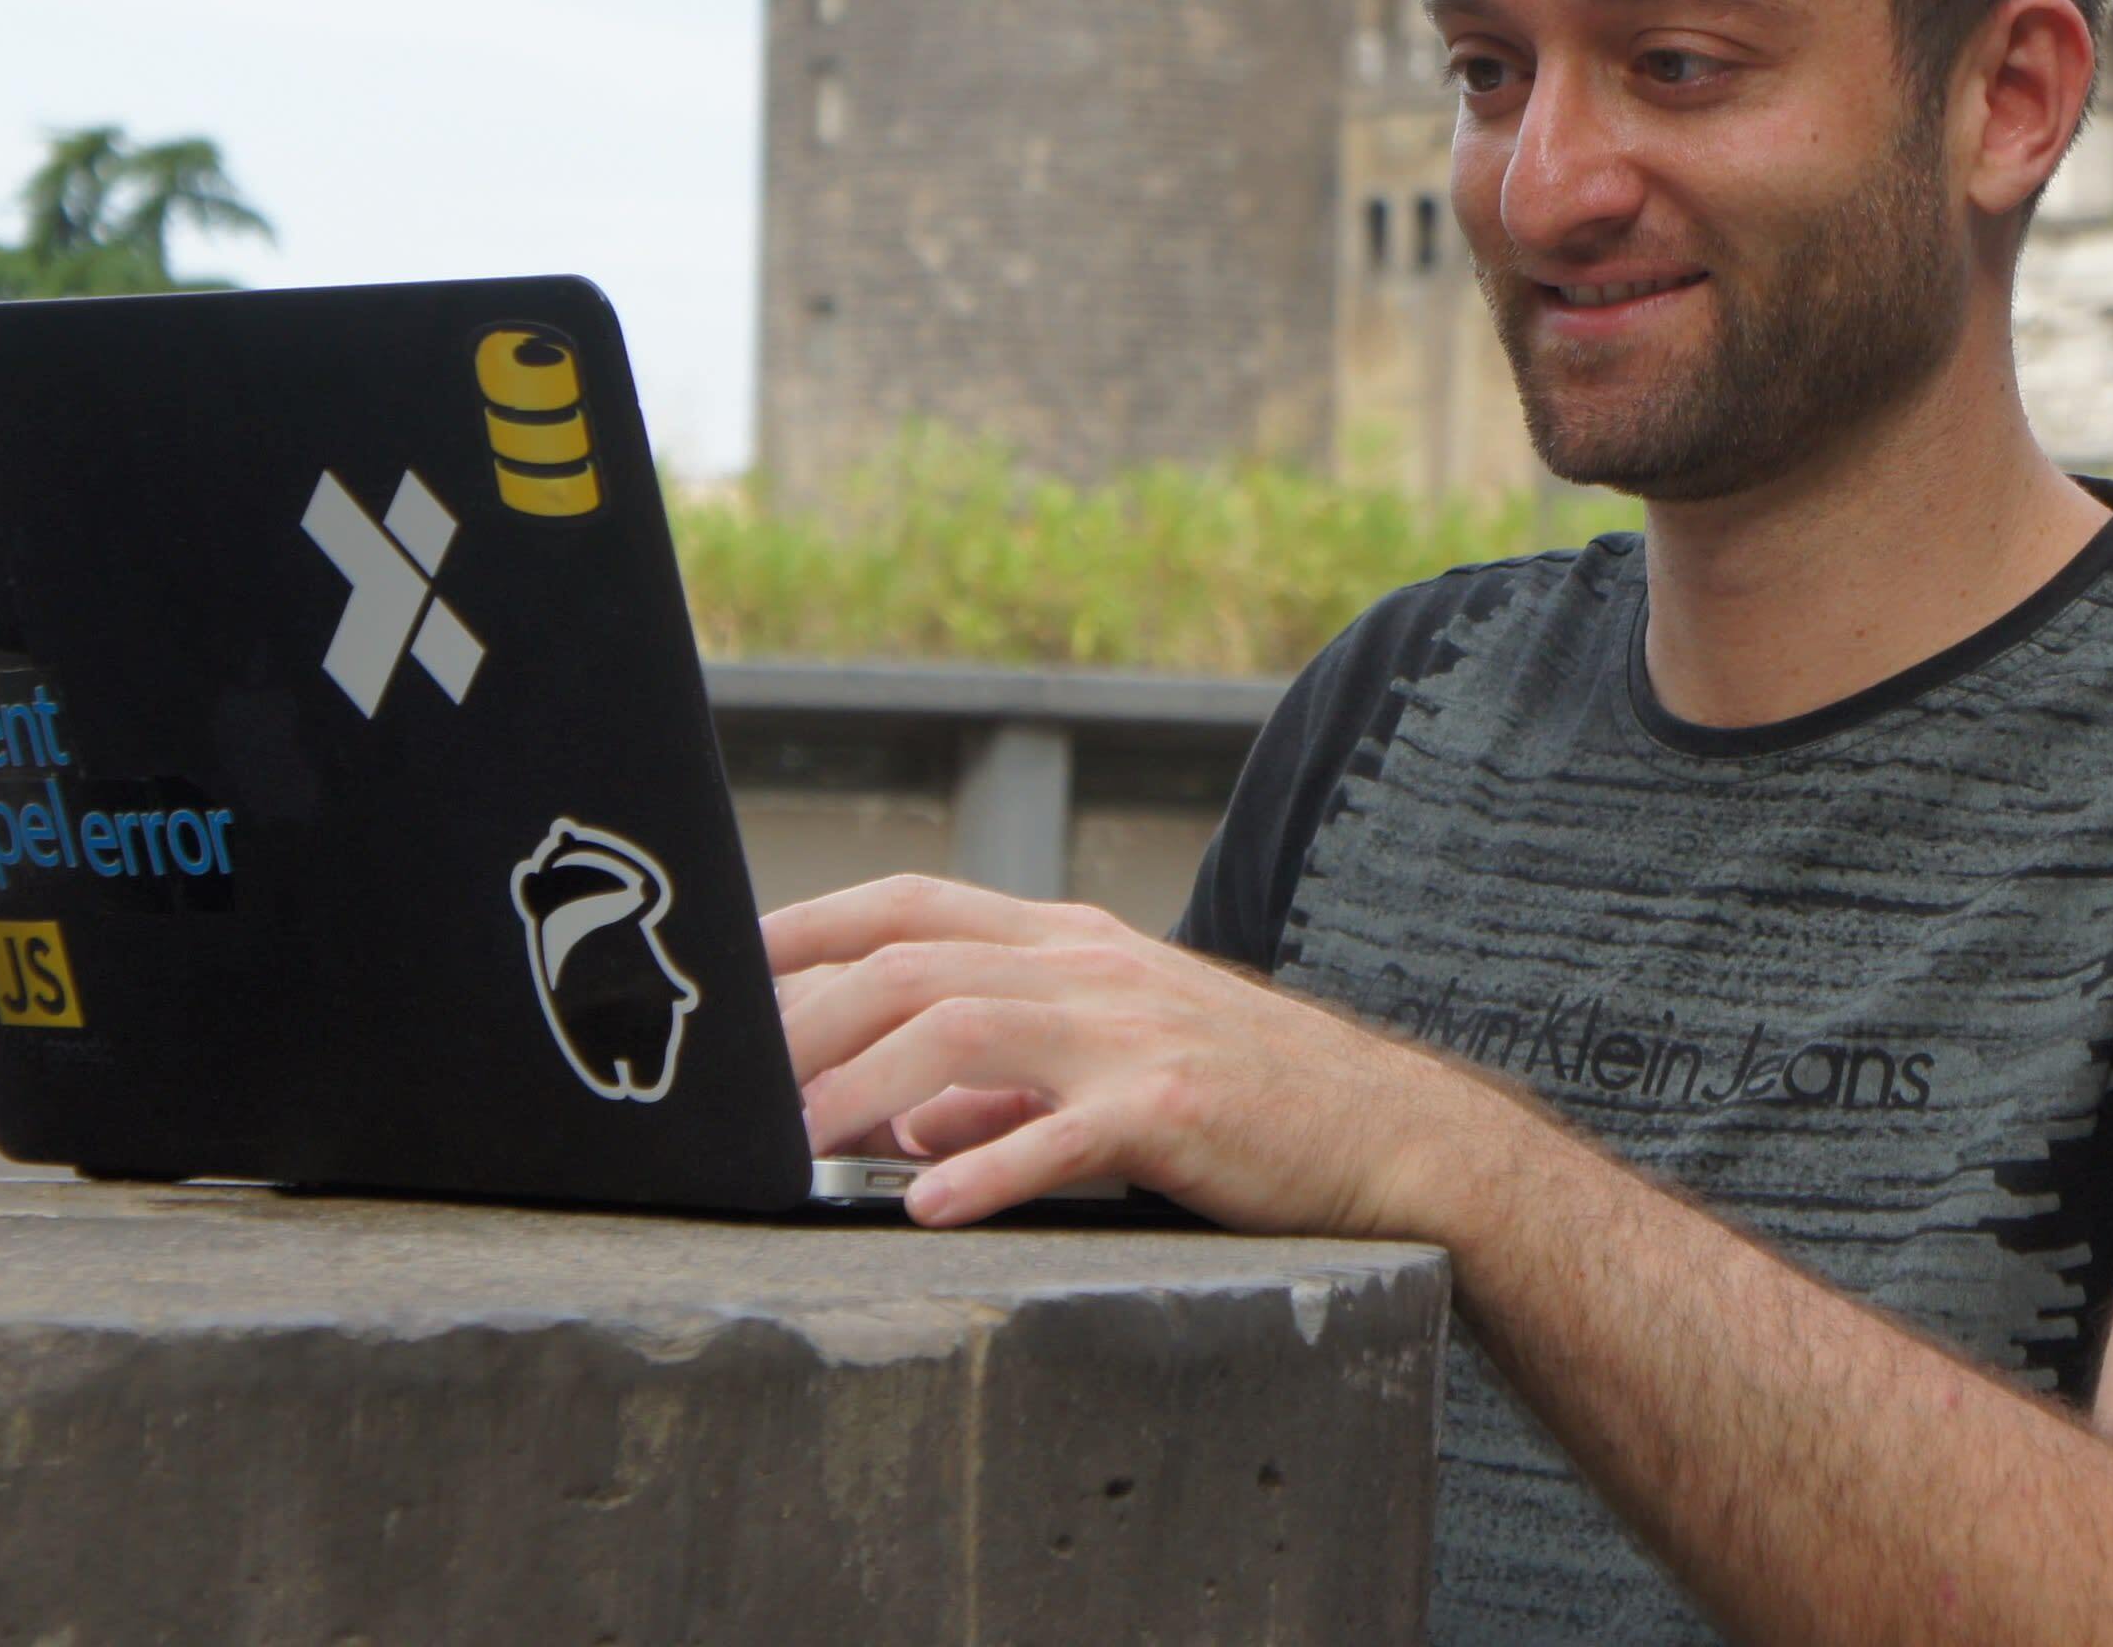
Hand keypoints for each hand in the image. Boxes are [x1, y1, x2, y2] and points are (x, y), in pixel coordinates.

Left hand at [758, 874, 1527, 1232]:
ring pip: (963, 1030)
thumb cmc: (1244, 1105)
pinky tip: (929, 1206)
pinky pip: (1063, 1132)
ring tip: (794, 1143)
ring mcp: (1133, 1032)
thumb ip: (999, 1092)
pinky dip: (987, 1167)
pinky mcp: (1176, 1107)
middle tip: (726, 1084)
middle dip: (804, 1018)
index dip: (807, 930)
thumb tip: (898, 1131)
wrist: (1388, 1133)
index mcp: (1070, 944)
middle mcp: (1090, 969)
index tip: (724, 972)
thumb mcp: (1108, 1069)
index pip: (910, 907)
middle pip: (912, 965)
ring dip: (862, 1087)